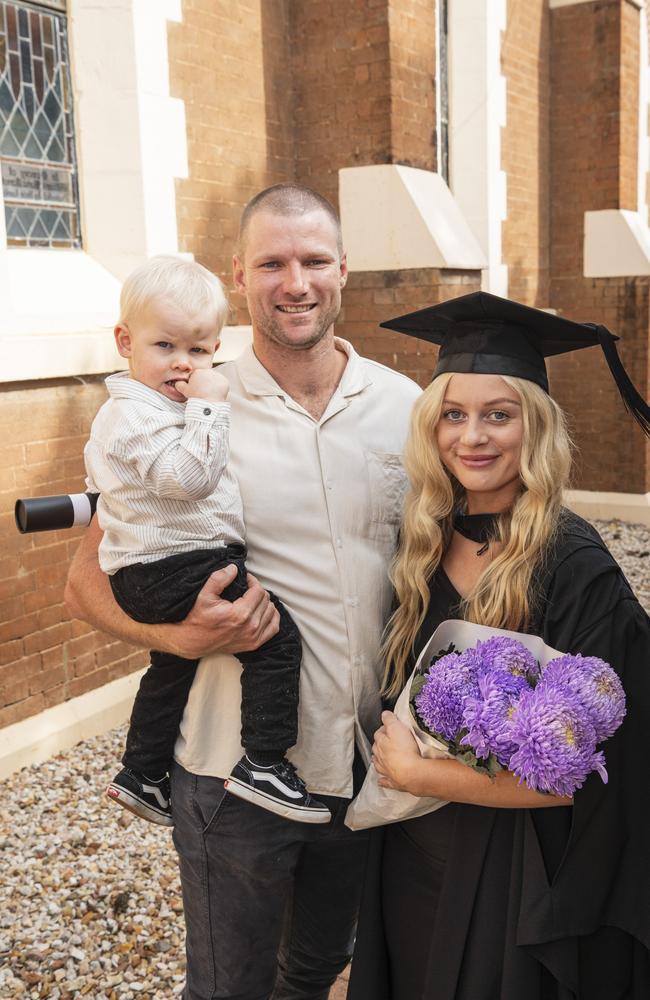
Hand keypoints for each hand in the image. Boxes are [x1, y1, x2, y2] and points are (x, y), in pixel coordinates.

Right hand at [161, 567, 279, 659]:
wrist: (192, 642)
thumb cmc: (197, 618)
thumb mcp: (204, 595)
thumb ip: (219, 579)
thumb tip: (234, 568)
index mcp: (240, 614)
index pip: (258, 591)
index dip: (252, 581)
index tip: (245, 579)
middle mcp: (250, 627)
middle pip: (266, 600)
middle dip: (257, 591)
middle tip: (246, 589)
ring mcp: (253, 637)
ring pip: (271, 611)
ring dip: (264, 603)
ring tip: (252, 599)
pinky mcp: (254, 644)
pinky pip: (273, 628)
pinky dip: (271, 617)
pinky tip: (262, 611)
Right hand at [176, 368, 229, 402]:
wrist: (208, 403)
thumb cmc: (195, 397)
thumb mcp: (183, 390)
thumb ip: (179, 384)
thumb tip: (178, 382)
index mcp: (198, 371)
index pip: (195, 376)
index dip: (194, 383)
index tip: (196, 390)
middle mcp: (208, 371)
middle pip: (205, 376)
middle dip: (204, 383)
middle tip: (203, 392)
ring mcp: (218, 376)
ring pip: (213, 380)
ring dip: (211, 385)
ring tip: (209, 393)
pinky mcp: (225, 381)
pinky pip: (221, 384)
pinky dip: (219, 388)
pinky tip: (215, 394)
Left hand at [372, 711, 422, 791]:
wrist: (412, 773)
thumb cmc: (405, 750)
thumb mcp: (397, 727)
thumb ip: (389, 719)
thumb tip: (384, 714)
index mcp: (380, 743)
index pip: (379, 733)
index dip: (384, 729)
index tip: (389, 727)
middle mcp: (380, 757)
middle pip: (377, 749)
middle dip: (380, 745)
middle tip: (387, 742)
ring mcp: (386, 770)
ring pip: (378, 764)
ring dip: (378, 761)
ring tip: (379, 759)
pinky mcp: (394, 782)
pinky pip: (386, 781)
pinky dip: (383, 781)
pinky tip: (381, 781)